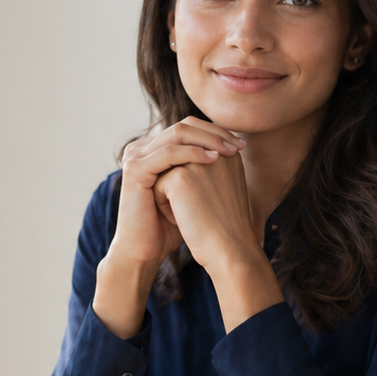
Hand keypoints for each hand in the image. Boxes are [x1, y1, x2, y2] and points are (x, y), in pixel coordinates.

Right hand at [93, 118, 243, 337]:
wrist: (144, 250)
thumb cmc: (168, 226)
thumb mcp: (189, 191)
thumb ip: (202, 169)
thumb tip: (234, 152)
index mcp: (152, 150)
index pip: (187, 128)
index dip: (216, 132)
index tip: (241, 145)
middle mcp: (141, 148)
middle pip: (183, 126)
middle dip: (215, 133)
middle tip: (238, 145)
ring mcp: (135, 156)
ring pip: (178, 134)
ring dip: (208, 140)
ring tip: (230, 151)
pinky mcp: (135, 169)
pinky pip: (169, 152)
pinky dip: (194, 153)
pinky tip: (214, 159)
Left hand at [154, 150, 284, 333]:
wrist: (231, 251)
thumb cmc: (226, 225)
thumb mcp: (223, 188)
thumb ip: (208, 167)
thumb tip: (180, 162)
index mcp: (228, 152)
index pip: (192, 157)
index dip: (191, 184)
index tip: (205, 204)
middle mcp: (214, 151)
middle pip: (177, 163)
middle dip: (180, 187)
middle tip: (199, 210)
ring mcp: (197, 161)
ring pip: (165, 173)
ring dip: (171, 195)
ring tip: (192, 213)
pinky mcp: (180, 177)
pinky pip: (158, 186)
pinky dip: (164, 206)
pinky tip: (183, 219)